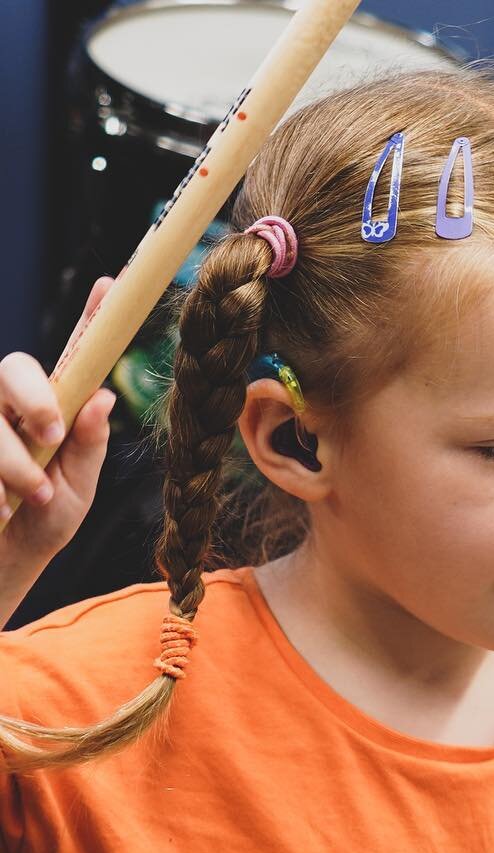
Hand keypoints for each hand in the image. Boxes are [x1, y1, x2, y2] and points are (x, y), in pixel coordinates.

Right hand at [0, 277, 116, 570]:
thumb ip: (89, 446)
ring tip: (31, 498)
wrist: (5, 557)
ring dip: (13, 459)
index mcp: (54, 406)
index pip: (75, 356)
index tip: (113, 286)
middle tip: (51, 434)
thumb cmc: (44, 519)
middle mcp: (11, 401)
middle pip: (14, 366)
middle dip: (34, 398)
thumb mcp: (77, 489)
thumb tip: (107, 399)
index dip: (93, 319)